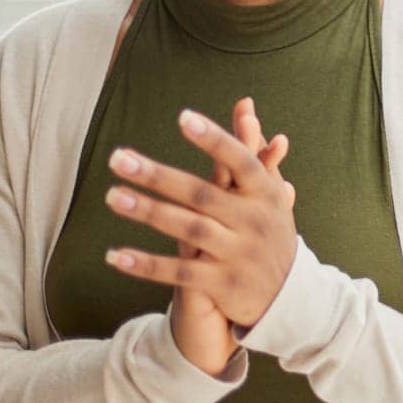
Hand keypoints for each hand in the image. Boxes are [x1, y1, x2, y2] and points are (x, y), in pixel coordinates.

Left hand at [104, 107, 298, 332]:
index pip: (240, 161)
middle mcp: (254, 222)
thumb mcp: (270, 192)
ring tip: (113, 196)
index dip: (214, 139)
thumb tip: (244, 105)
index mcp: (266, 194)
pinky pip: (179, 272)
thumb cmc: (270, 231)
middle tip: (118, 158)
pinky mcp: (222, 284)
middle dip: (158, 176)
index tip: (183, 117)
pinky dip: (147, 264)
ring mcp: (238, 254)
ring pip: (188, 230)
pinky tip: (116, 254)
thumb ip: (254, 149)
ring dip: (148, 212)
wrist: (290, 296)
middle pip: (202, 195)